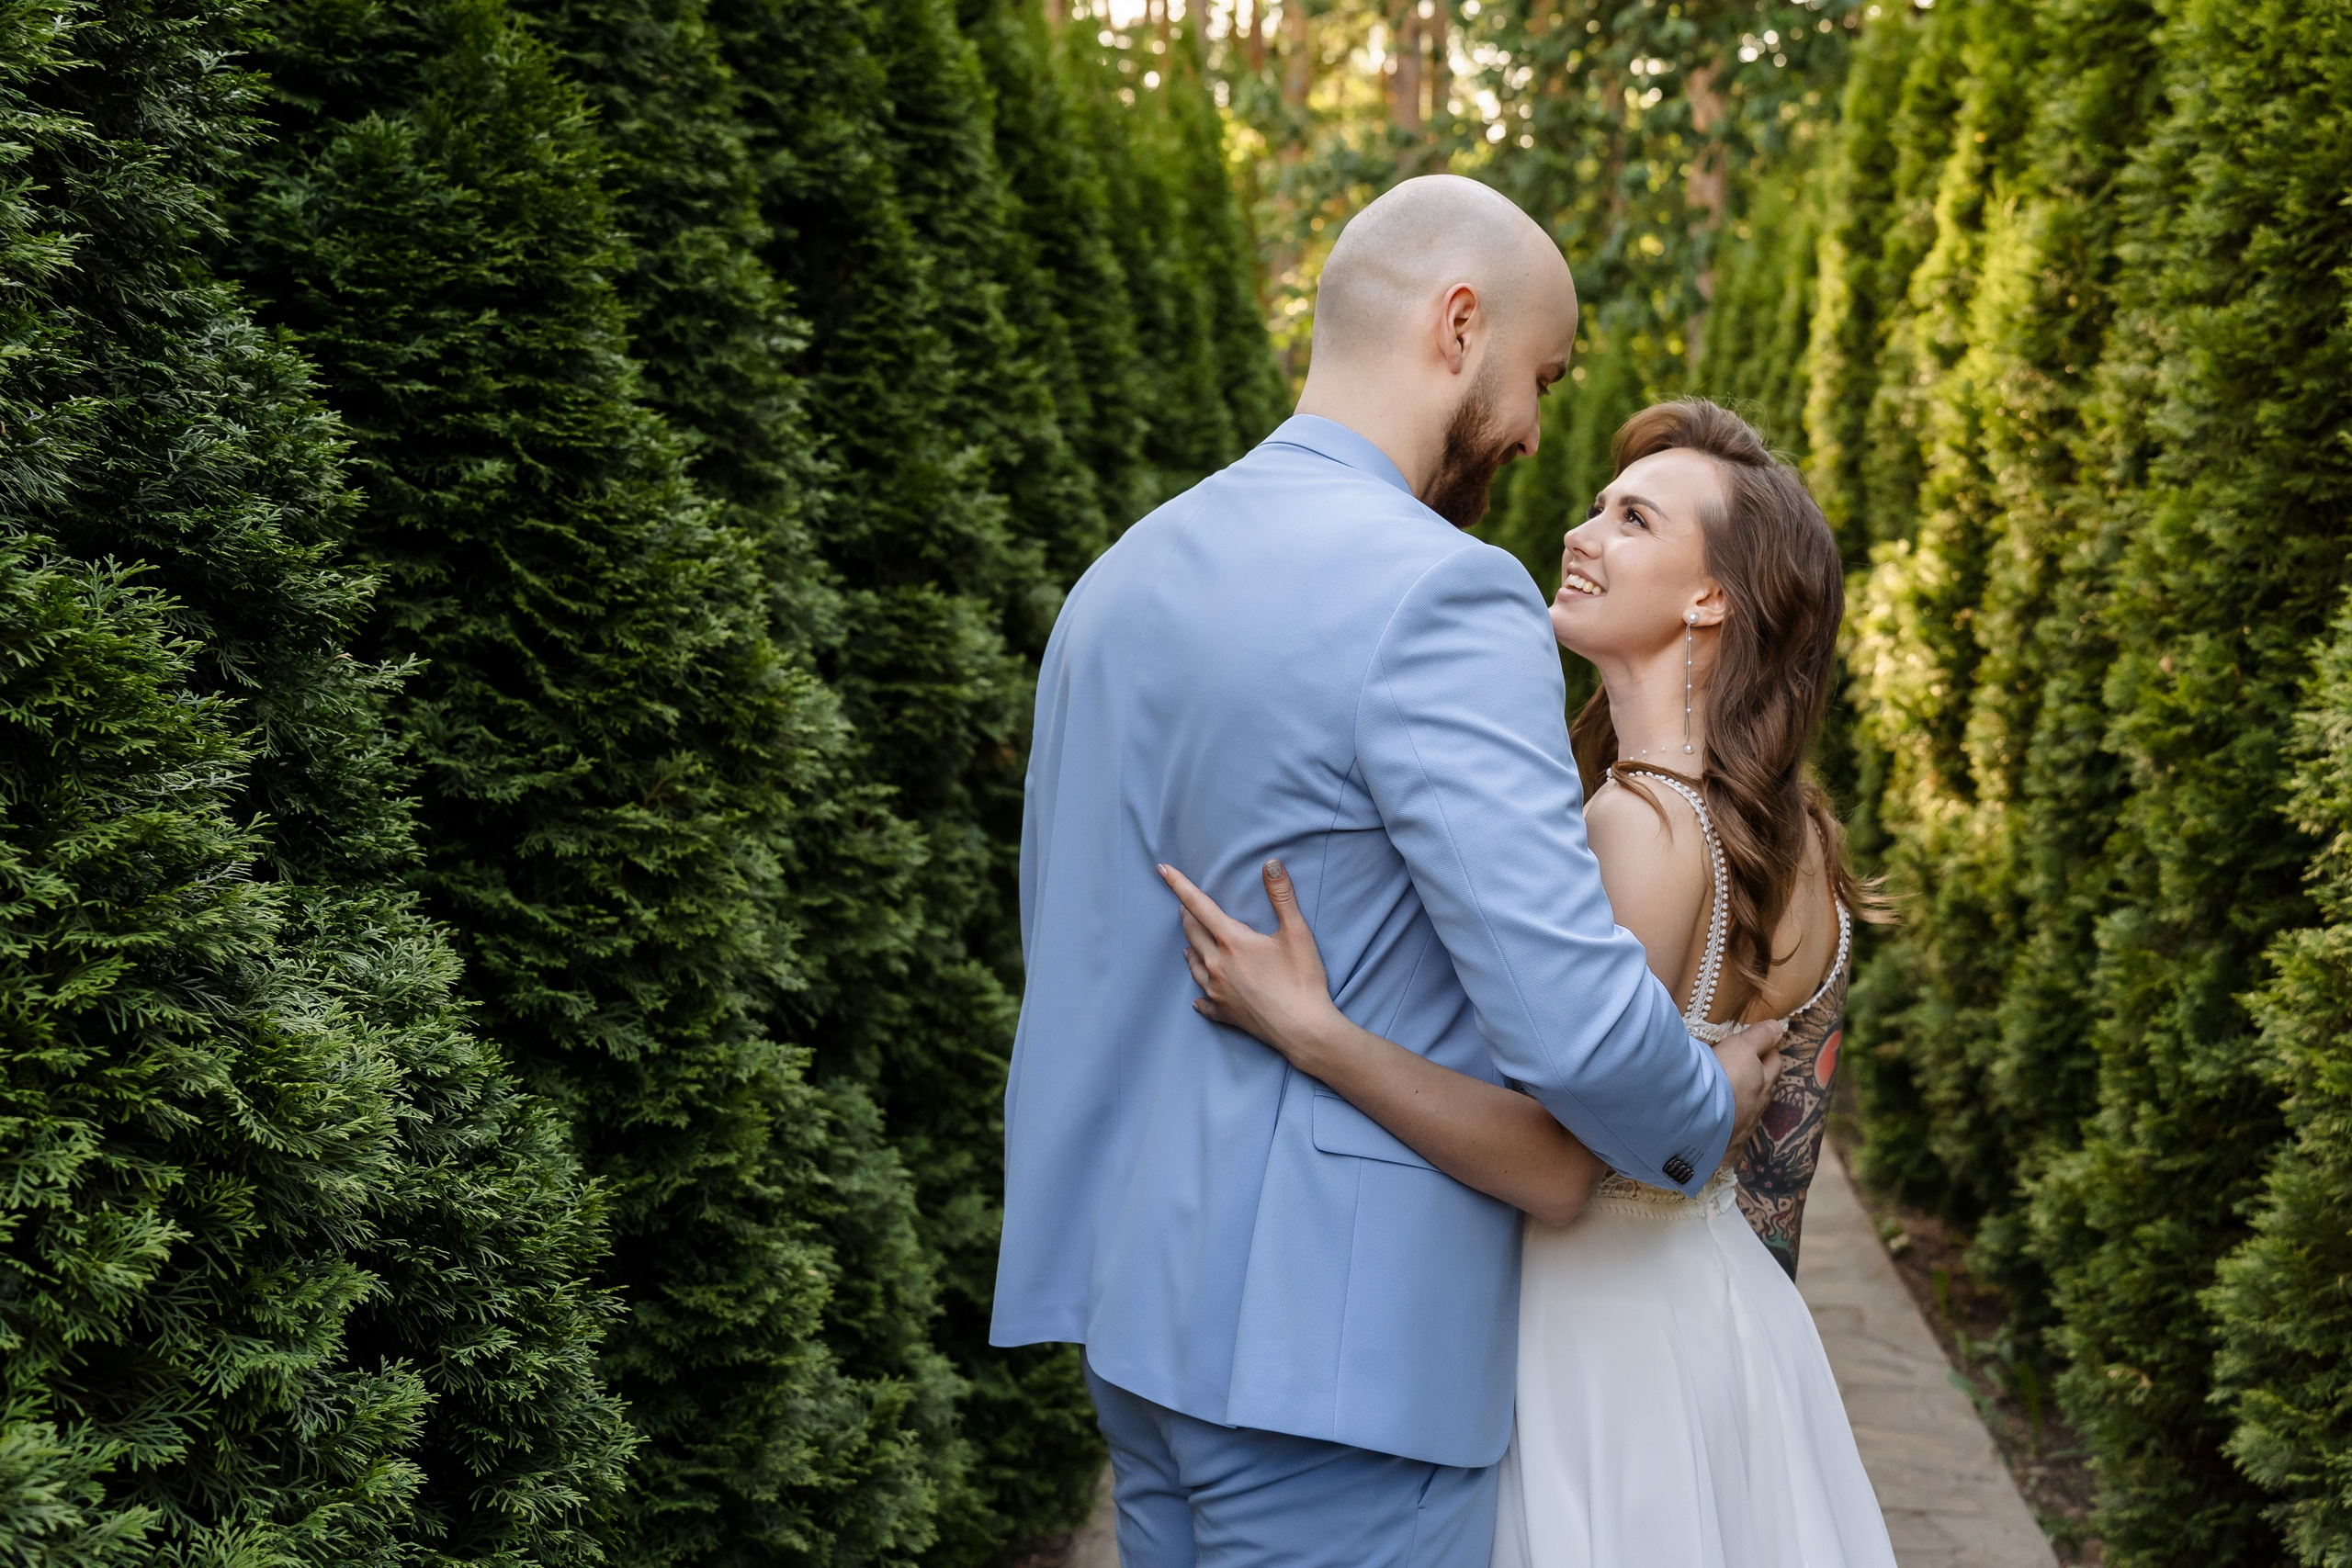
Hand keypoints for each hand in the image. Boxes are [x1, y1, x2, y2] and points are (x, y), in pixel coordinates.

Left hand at [1159, 859, 1346, 1067]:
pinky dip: (1200, 994)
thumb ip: (1282, 896)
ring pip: (1193, 965)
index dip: (1179, 885)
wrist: (1304, 1030)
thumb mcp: (1297, 933)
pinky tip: (1198, 998)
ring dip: (1190, 950)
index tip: (1162, 869)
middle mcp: (1217, 964)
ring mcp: (1217, 991)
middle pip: (1193, 934)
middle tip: (1184, 907)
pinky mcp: (1223, 1012)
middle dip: (1187, 917)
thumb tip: (1270, 863)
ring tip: (1188, 945)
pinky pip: (1203, 1001)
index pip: (1199, 905)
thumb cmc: (1302, 980)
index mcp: (1232, 941)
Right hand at [1716, 1019, 1786, 1157]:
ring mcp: (1745, 1128)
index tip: (1761, 1046)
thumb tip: (1779, 1028)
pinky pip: (1735, 1144)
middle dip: (1763, 1078)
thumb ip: (1759, 1037)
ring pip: (1752, 1114)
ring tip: (1733, 1098)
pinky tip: (1723, 1135)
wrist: (1698, 1118)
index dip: (1769, 1052)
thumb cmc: (1719, 1076)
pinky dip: (1732, 1137)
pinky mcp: (1730, 1149)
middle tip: (1750, 1068)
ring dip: (1745, 1104)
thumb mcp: (1739, 1047)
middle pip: (1767, 1089)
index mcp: (1762, 1080)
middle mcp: (1758, 1105)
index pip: (1774, 1062)